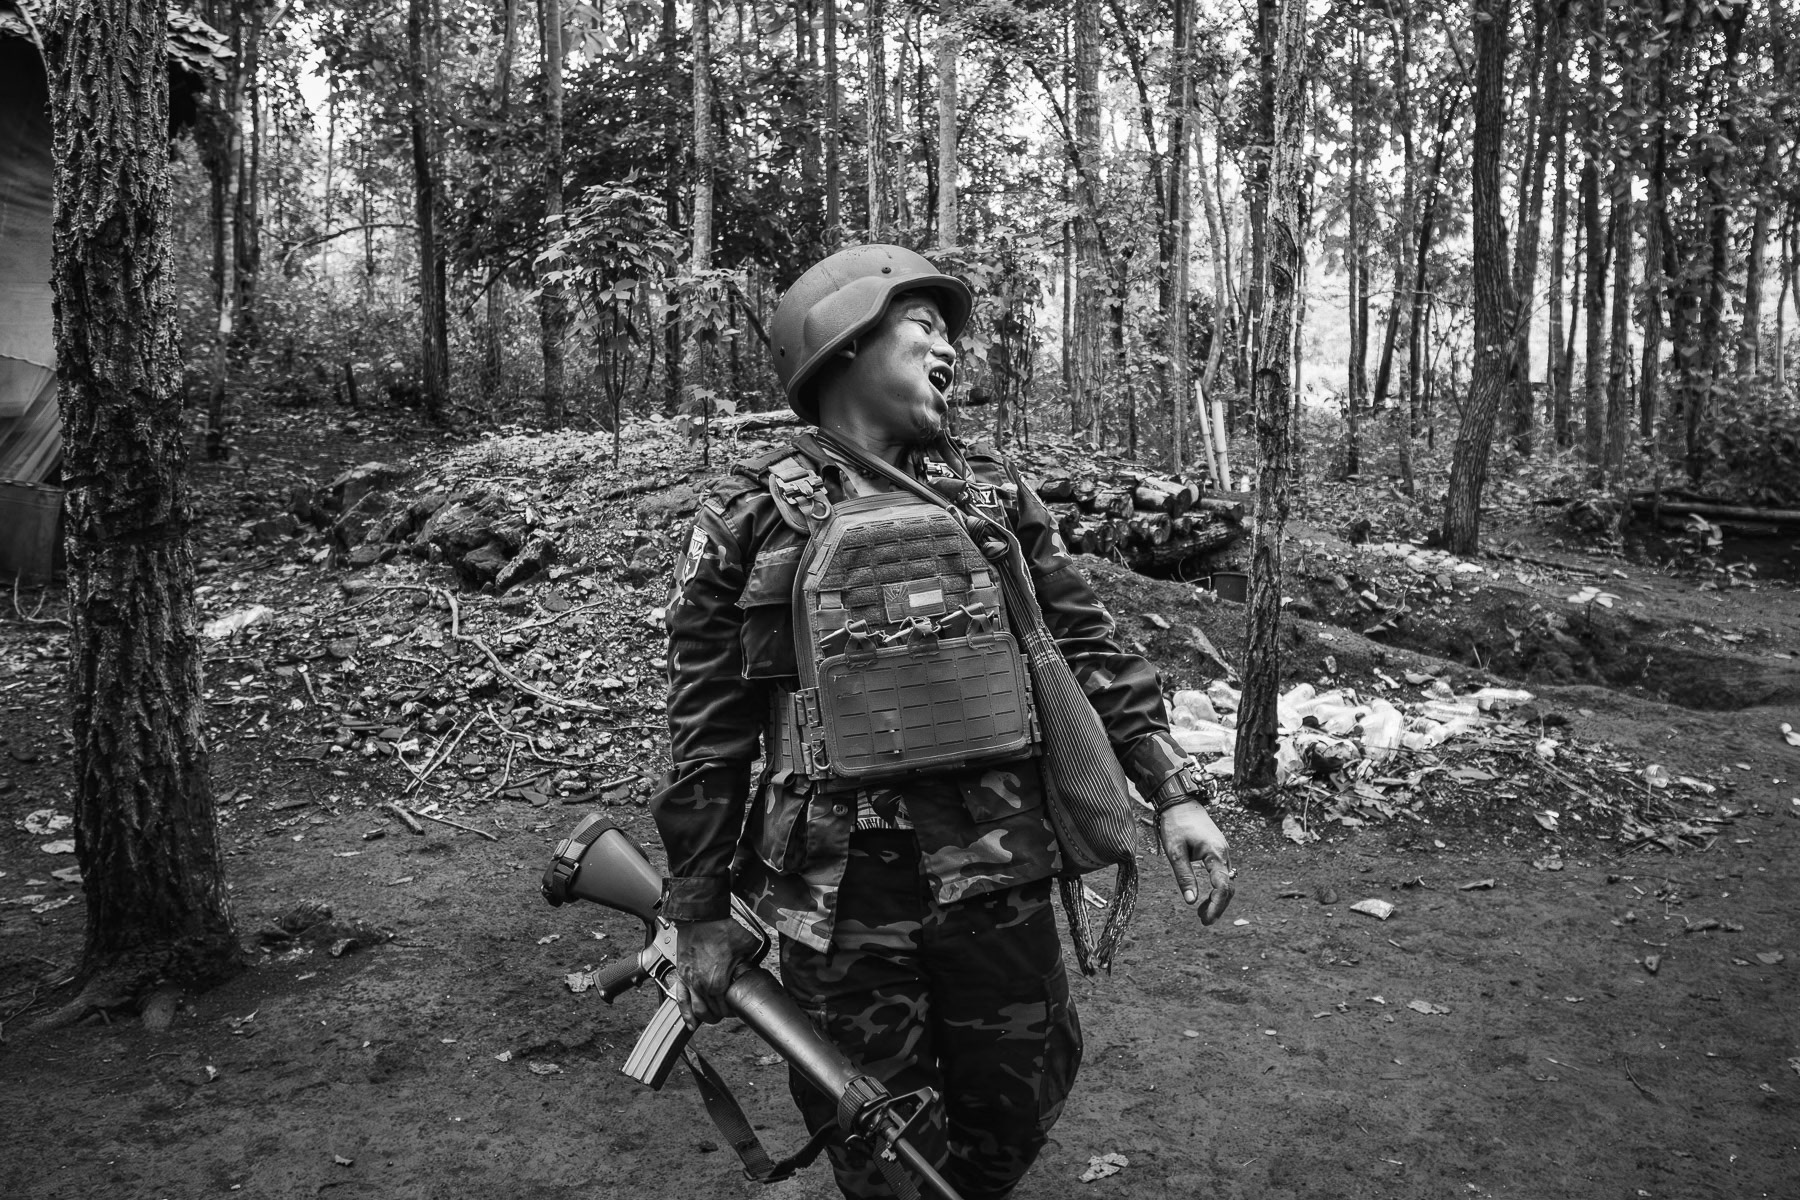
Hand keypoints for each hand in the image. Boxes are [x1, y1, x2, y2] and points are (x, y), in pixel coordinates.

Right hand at [671, 917, 763, 1027]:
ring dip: (706, 1017)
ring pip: (696, 1010)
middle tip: (728, 1012)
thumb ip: (751, 959)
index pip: (727, 1008)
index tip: (737, 1009)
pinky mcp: (681, 975)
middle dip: (721, 1014)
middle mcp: (702, 986)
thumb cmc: (720, 929)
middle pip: (712, 1012)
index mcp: (719, 983)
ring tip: (713, 1018)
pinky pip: (680, 999)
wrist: (701, 918)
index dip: (733, 1011)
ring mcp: (689, 982)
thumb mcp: (747, 944)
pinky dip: (684, 1013)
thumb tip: (756, 964)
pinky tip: (689, 1022)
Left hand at [1157, 800, 1233, 924]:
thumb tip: (1191, 901)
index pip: (1222, 886)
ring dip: (1217, 898)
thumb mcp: (1175, 852)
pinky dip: (1216, 888)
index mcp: (1215, 853)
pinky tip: (1204, 897)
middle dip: (1218, 906)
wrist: (1181, 802)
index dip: (1216, 906)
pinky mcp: (1218, 851)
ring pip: (1226, 882)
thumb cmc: (1176, 824)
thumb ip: (1184, 876)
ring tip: (1201, 912)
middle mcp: (1224, 853)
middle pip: (1228, 887)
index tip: (1206, 919)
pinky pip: (1222, 874)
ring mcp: (1223, 852)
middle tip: (1203, 920)